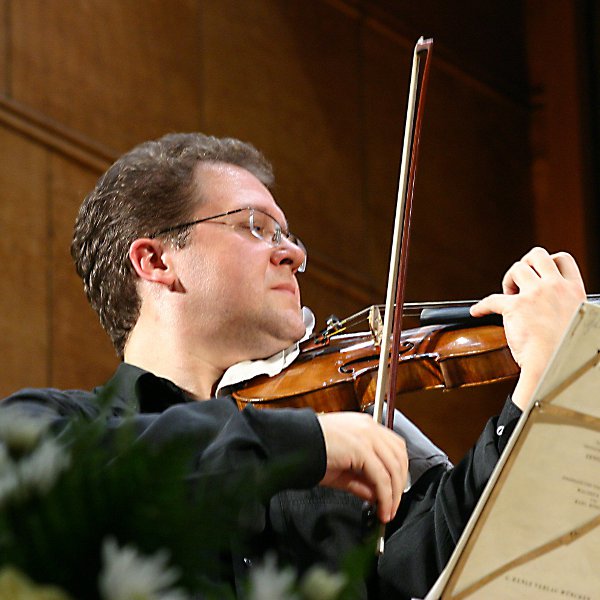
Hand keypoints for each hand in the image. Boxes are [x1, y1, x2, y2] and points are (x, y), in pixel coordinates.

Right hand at [316, 412, 407, 522]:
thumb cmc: (311, 452)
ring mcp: (366, 436)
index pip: (394, 446)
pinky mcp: (361, 449)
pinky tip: (381, 509)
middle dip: (400, 483)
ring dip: (394, 494)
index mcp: (364, 426)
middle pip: (399, 456)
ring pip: (393, 467)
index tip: (395, 489)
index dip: (399, 469)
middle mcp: (368, 427)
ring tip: (388, 511)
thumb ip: (361, 480)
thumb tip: (377, 495)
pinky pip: (381, 477)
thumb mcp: (341, 469)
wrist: (293, 444)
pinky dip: (385, 496)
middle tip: (393, 505)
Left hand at [470, 247, 585, 408]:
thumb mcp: (576, 318)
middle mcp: (555, 287)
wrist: (556, 364)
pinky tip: (477, 311)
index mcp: (574, 290)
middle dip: (525, 263)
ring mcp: (535, 295)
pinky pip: (491, 299)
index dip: (547, 262)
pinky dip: (481, 306)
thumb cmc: (566, 350)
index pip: (562, 259)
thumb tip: (549, 305)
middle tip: (520, 281)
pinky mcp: (515, 307)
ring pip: (516, 268)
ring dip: (509, 280)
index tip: (538, 274)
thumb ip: (564, 305)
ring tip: (508, 295)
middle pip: (536, 255)